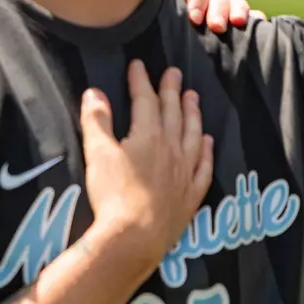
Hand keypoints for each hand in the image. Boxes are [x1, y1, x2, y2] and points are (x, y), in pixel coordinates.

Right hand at [80, 60, 212, 269]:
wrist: (134, 237)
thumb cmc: (113, 194)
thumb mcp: (98, 154)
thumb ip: (97, 121)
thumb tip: (95, 92)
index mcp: (148, 136)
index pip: (145, 100)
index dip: (141, 81)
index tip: (139, 65)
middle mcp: (172, 149)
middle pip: (173, 113)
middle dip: (171, 91)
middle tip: (174, 73)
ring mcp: (185, 172)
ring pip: (193, 136)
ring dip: (193, 115)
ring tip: (193, 98)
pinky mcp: (190, 195)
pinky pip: (204, 167)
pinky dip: (207, 152)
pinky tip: (209, 142)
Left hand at [157, 0, 258, 31]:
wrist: (153, 45)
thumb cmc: (147, 24)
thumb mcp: (147, 6)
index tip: (194, 18)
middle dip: (217, 8)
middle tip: (216, 27)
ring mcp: (219, 7)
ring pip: (233, 1)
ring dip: (237, 10)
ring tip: (237, 24)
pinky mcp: (232, 22)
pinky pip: (249, 16)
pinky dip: (255, 18)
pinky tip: (260, 24)